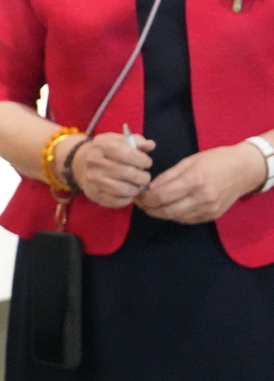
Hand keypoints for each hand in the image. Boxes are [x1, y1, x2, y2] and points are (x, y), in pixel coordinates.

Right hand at [64, 132, 153, 208]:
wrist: (79, 163)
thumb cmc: (105, 151)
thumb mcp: (118, 140)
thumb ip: (136, 141)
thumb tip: (150, 145)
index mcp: (101, 146)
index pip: (126, 153)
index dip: (142, 159)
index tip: (146, 162)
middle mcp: (94, 162)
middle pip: (127, 173)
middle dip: (143, 177)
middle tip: (144, 176)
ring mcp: (92, 179)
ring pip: (123, 189)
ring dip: (136, 189)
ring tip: (138, 185)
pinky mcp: (93, 194)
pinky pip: (117, 201)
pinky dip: (128, 199)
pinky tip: (129, 193)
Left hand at [135, 141, 265, 223]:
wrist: (245, 170)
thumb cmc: (215, 160)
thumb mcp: (188, 162)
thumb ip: (168, 176)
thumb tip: (149, 187)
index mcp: (194, 180)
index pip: (162, 196)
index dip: (145, 198)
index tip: (136, 195)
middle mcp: (201, 198)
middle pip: (167, 210)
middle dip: (149, 208)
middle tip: (139, 203)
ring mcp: (208, 209)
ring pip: (176, 217)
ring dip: (161, 213)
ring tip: (151, 205)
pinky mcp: (212, 216)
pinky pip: (188, 220)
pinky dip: (175, 215)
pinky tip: (169, 208)